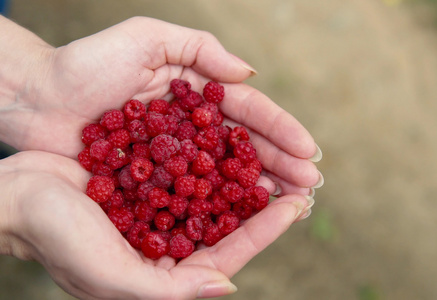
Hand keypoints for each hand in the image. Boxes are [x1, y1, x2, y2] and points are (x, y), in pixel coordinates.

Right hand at [1, 151, 310, 298]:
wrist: (17, 193)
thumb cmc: (57, 237)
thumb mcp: (112, 275)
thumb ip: (172, 289)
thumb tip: (228, 286)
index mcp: (165, 272)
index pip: (229, 253)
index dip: (265, 230)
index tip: (297, 204)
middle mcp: (169, 243)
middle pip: (229, 223)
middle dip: (266, 203)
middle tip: (301, 180)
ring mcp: (160, 210)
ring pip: (216, 193)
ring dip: (246, 176)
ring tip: (278, 158)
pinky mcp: (150, 181)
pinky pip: (192, 167)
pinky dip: (214, 156)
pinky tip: (234, 140)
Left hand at [10, 16, 320, 192]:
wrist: (38, 99)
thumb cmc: (88, 64)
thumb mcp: (147, 38)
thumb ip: (200, 49)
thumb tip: (250, 73)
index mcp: (198, 93)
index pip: (249, 111)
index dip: (280, 130)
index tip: (309, 150)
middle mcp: (194, 128)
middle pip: (246, 148)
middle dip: (281, 165)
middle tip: (311, 185)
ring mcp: (178, 159)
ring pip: (228, 175)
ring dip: (262, 189)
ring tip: (293, 204)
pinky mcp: (156, 184)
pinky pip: (196, 196)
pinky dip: (223, 206)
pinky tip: (247, 217)